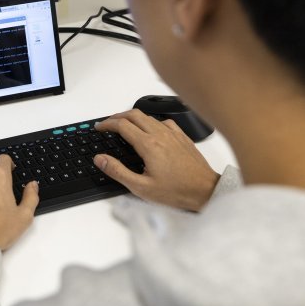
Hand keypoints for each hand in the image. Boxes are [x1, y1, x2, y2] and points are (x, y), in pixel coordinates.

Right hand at [94, 109, 219, 210]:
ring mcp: (173, 134)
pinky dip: (151, 121)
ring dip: (133, 117)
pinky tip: (150, 130)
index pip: (122, 125)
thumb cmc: (176, 191)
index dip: (107, 124)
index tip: (99, 127)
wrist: (205, 191)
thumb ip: (118, 171)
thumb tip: (100, 159)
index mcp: (148, 145)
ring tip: (124, 126)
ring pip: (148, 116)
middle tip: (108, 124)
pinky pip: (163, 121)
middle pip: (134, 114)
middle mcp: (160, 135)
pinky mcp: (182, 137)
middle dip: (117, 116)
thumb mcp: (141, 187)